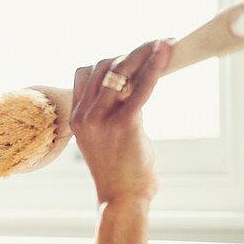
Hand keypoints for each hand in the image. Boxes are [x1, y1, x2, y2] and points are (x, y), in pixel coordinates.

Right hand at [70, 38, 171, 205]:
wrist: (121, 199)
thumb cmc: (118, 171)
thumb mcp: (104, 138)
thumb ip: (111, 112)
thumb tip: (133, 88)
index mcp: (76, 117)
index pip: (85, 73)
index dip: (109, 61)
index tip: (132, 58)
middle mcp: (85, 115)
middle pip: (103, 67)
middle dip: (130, 53)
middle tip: (155, 46)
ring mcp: (102, 119)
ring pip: (120, 71)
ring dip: (143, 53)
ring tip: (165, 43)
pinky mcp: (125, 124)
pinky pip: (141, 87)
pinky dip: (155, 66)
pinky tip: (166, 52)